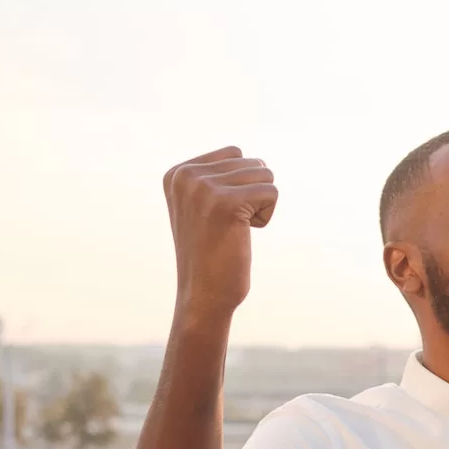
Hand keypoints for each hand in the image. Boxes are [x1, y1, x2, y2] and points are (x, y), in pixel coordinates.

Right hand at [162, 146, 278, 320]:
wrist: (203, 294)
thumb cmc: (210, 254)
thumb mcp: (202, 207)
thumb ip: (216, 178)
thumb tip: (252, 159)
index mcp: (177, 173)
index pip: (234, 154)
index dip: (241, 186)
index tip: (218, 215)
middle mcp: (186, 175)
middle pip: (252, 163)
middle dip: (252, 195)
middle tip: (229, 226)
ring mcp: (204, 187)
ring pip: (265, 175)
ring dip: (260, 205)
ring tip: (235, 229)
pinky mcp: (226, 203)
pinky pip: (271, 193)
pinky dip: (266, 216)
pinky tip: (243, 234)